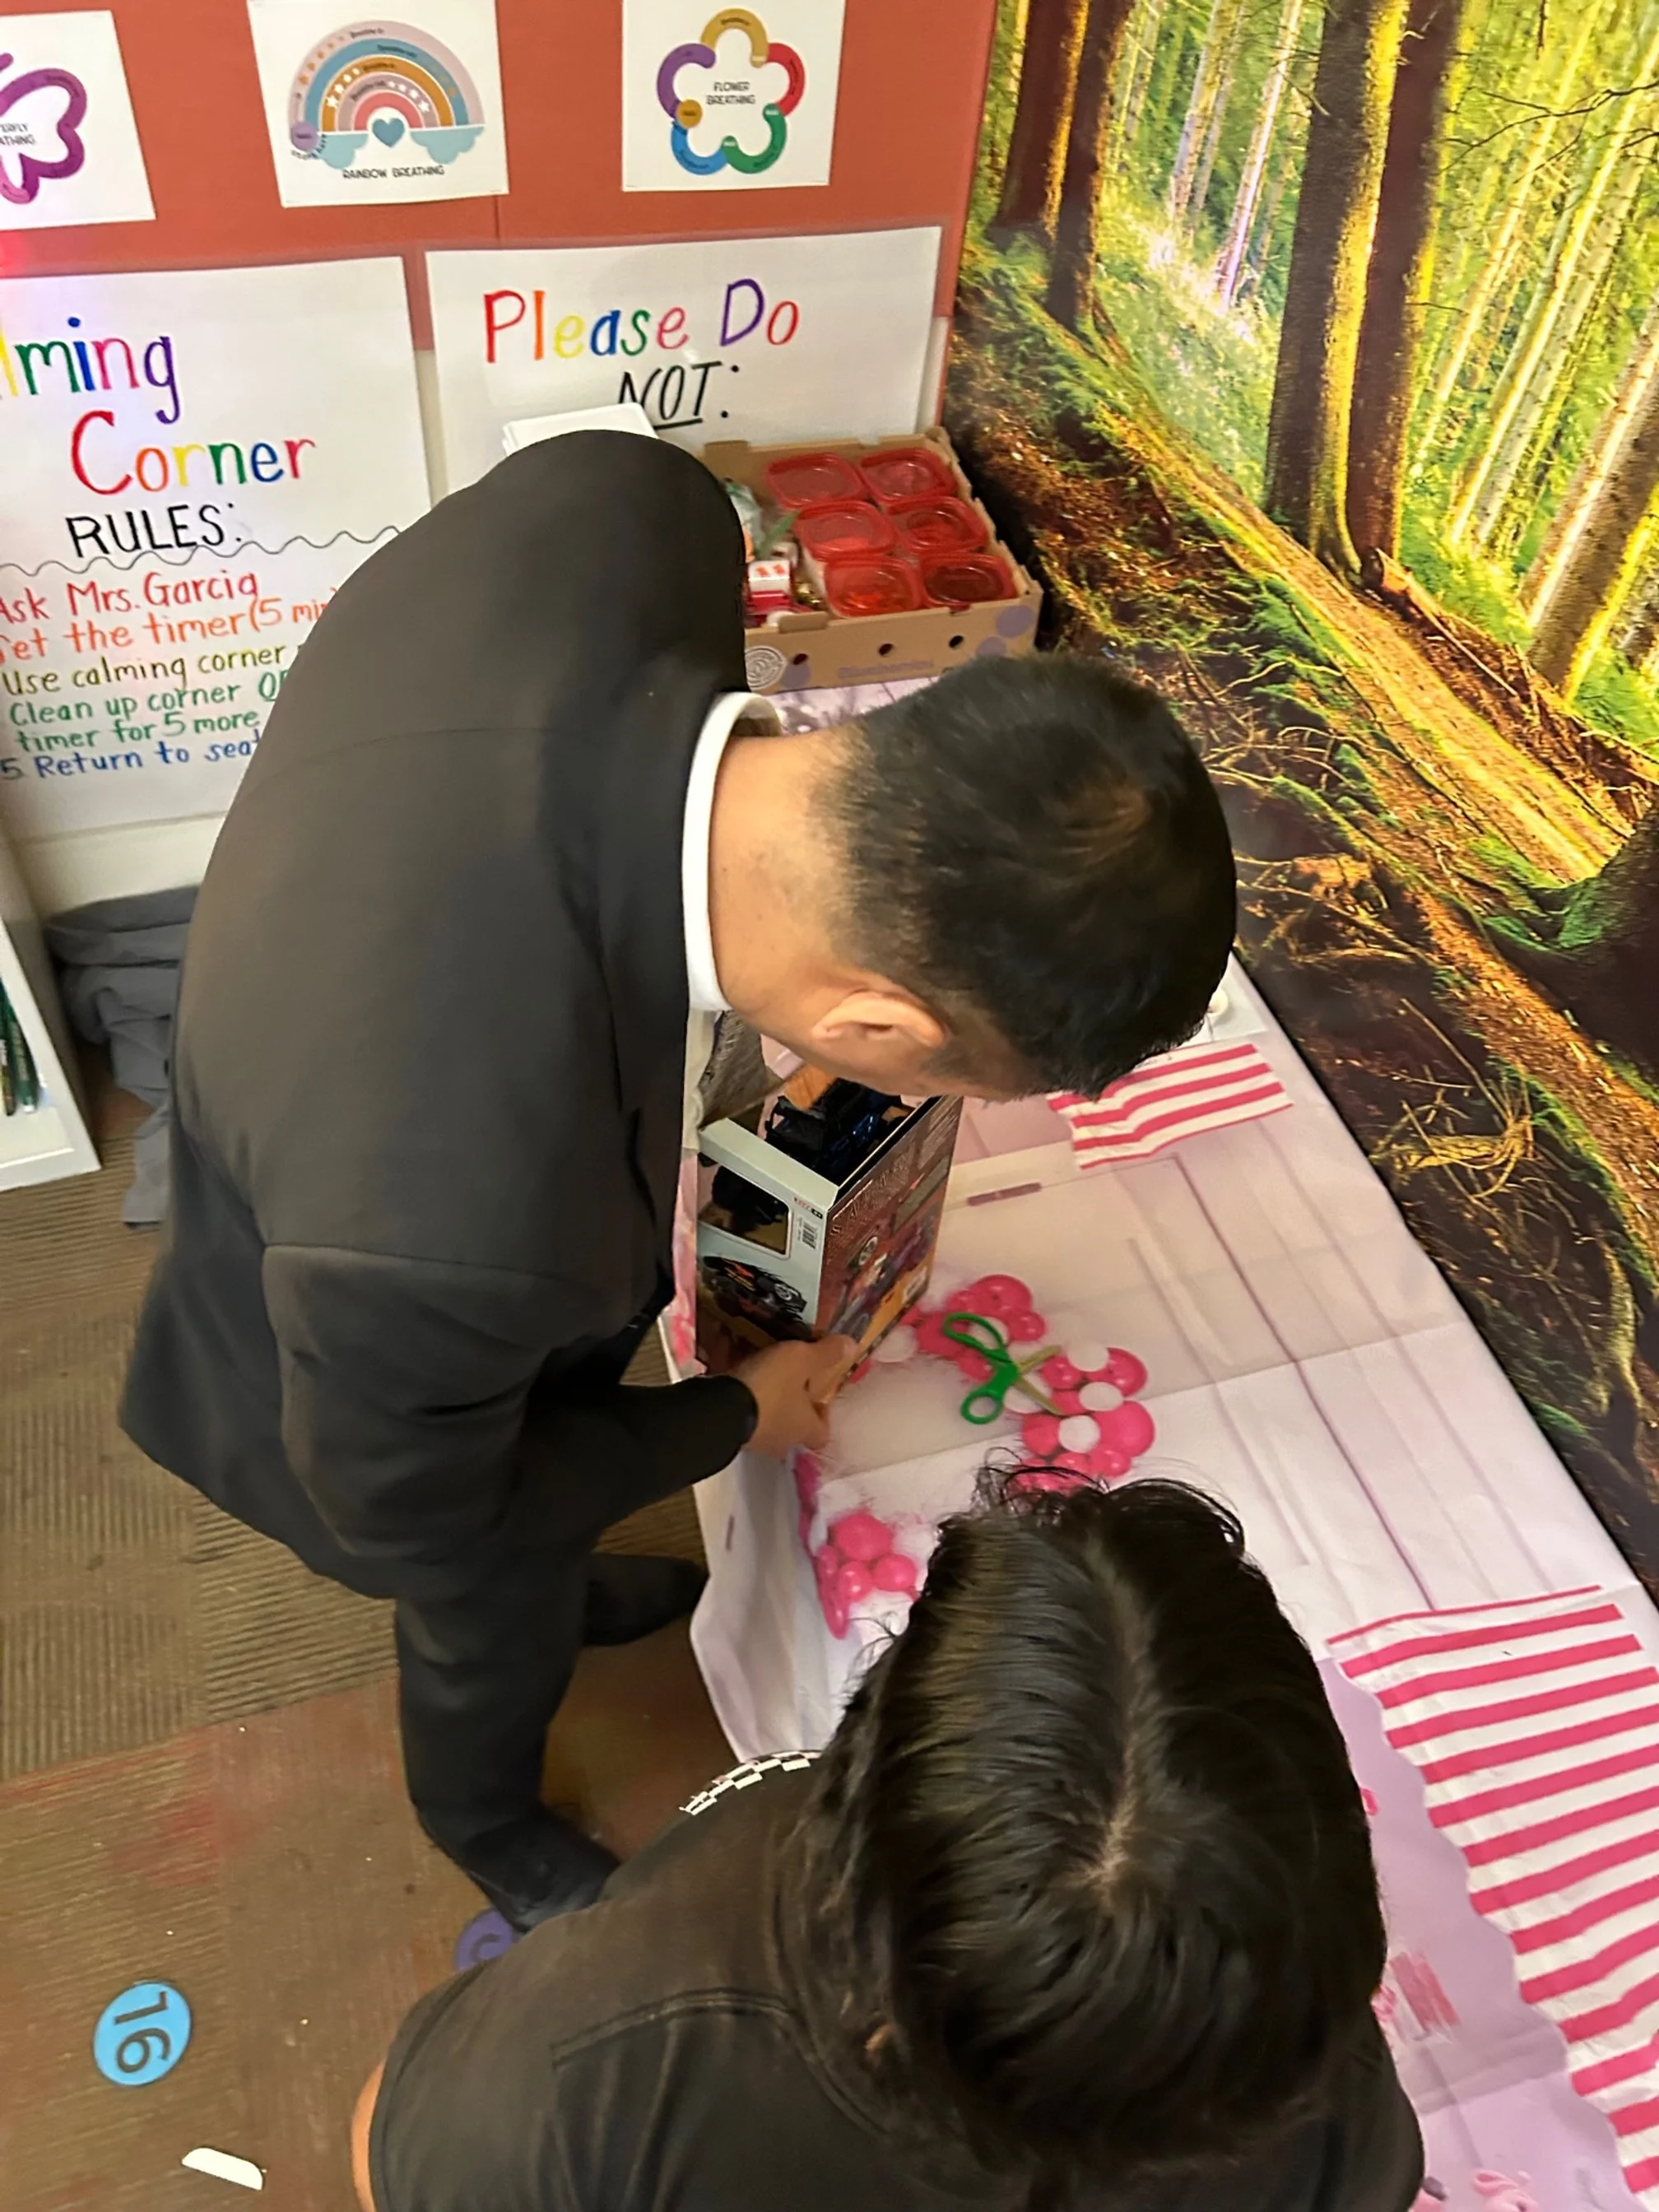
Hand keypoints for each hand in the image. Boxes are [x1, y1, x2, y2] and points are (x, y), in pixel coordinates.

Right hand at [735, 1335, 857, 1457]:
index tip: (819, 1395)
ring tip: (757, 1370)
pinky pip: (739, 1411)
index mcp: (805, 1428)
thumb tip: (853, 1346)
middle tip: (786, 1378)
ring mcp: (753, 1440)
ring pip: (764, 1419)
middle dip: (790, 1404)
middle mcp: (781, 1441)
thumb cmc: (770, 1387)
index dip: (823, 1415)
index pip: (822, 1433)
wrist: (719, 1409)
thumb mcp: (802, 1360)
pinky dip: (739, 1395)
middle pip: (792, 1426)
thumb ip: (826, 1354)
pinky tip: (732, 1372)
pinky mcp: (728, 1431)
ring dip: (763, 1399)